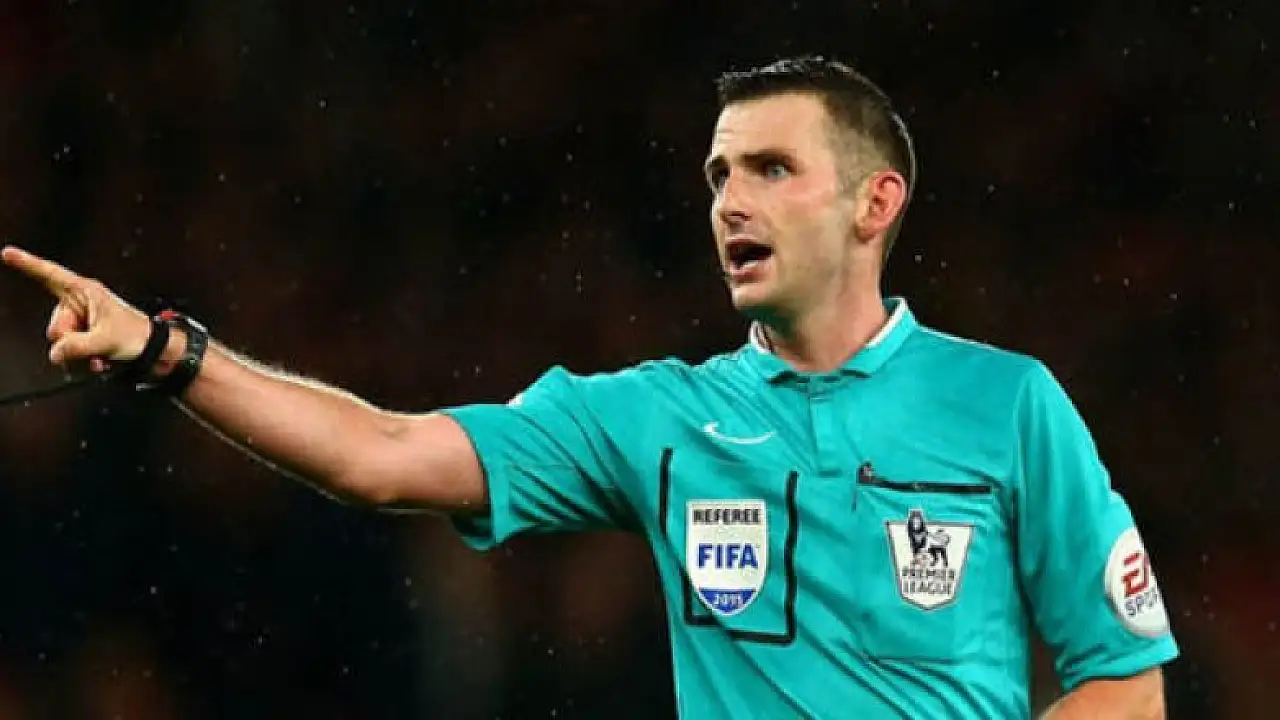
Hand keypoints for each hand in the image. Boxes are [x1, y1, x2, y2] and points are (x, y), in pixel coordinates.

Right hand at [2, 245, 151, 373]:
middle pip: (55, 328)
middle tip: (95, 348)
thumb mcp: (106, 341)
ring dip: (79, 355)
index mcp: (85, 292)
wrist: (154, 350)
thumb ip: (76, 347)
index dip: (28, 264)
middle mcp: (79, 303)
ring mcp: (80, 320)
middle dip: (71, 343)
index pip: (51, 275)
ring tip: (101, 355)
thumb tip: (55, 353)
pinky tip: (99, 362)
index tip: (7, 253)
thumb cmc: (137, 336)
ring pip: (61, 343)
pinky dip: (82, 359)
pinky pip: (69, 351)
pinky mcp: (83, 335)